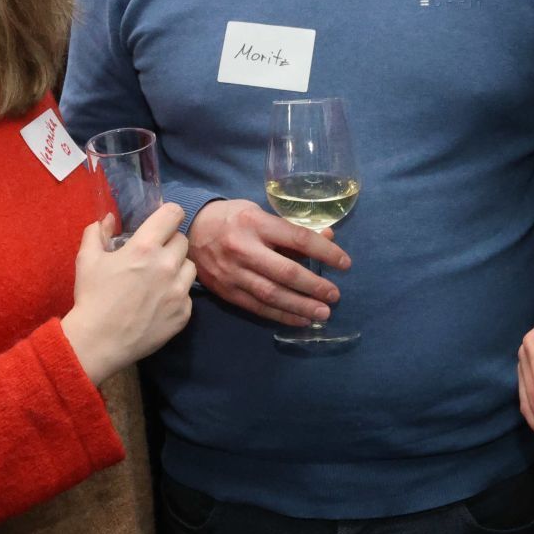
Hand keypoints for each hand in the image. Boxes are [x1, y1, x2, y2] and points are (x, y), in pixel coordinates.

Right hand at [63, 204, 196, 382]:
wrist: (99, 341)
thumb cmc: (92, 297)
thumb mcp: (87, 259)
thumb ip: (97, 232)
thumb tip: (110, 218)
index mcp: (145, 247)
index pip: (174, 214)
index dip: (168, 215)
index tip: (162, 223)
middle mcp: (168, 265)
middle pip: (183, 240)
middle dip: (169, 243)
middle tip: (154, 256)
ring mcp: (179, 290)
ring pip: (190, 266)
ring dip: (178, 268)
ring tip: (160, 279)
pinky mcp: (184, 312)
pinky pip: (188, 294)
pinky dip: (177, 295)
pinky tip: (159, 302)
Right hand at [186, 199, 347, 327]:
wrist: (189, 232)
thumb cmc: (230, 218)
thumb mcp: (259, 212)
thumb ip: (290, 228)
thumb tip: (328, 237)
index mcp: (255, 223)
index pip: (297, 239)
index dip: (324, 252)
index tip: (345, 263)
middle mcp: (244, 249)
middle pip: (286, 272)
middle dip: (314, 286)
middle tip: (335, 295)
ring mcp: (233, 273)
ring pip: (272, 294)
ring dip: (301, 306)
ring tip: (323, 313)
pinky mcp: (227, 292)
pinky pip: (258, 307)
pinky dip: (281, 316)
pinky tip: (300, 320)